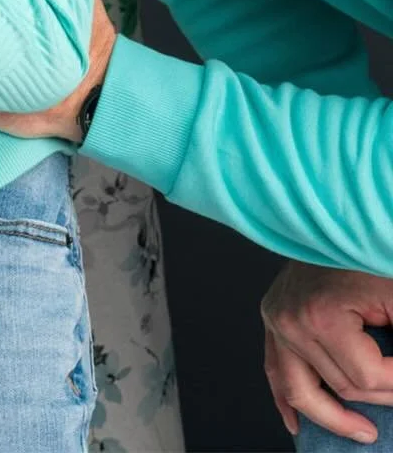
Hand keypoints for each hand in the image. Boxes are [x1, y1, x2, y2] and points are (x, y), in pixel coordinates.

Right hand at [262, 262, 392, 442]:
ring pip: (303, 391)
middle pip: (341, 389)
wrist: (336, 220)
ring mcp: (276, 321)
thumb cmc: (369, 256)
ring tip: (365, 434)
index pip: (368, 379)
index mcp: (319, 316)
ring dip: (334, 417)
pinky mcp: (272, 320)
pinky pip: (274, 370)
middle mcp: (289, 321)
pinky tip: (297, 425)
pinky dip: (286, 401)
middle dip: (380, 396)